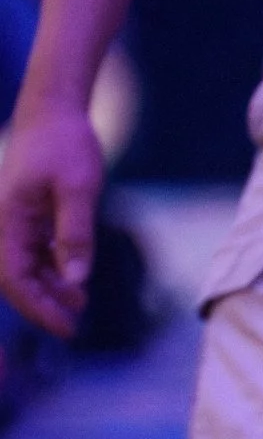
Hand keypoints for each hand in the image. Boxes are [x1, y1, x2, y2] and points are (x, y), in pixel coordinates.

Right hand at [0, 95, 103, 336]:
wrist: (55, 111)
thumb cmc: (66, 145)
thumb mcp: (78, 189)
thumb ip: (76, 235)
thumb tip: (77, 281)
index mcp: (6, 221)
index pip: (14, 279)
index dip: (37, 308)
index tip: (65, 327)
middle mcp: (3, 224)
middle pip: (15, 279)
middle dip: (41, 305)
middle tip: (73, 327)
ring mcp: (13, 220)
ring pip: (25, 268)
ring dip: (49, 288)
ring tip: (79, 305)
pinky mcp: (26, 215)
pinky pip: (33, 252)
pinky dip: (52, 269)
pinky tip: (75, 282)